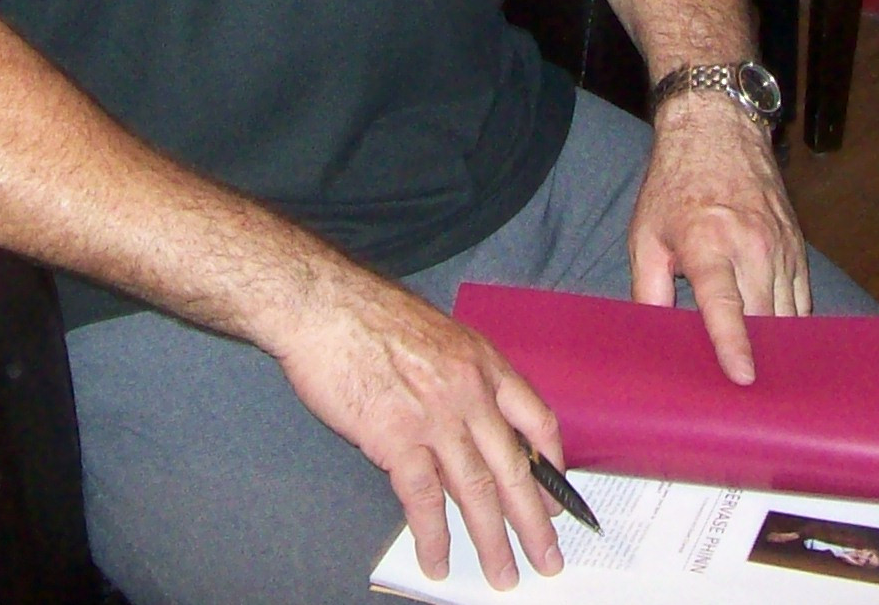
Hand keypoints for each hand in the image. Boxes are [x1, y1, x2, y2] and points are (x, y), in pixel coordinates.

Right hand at [270, 266, 568, 588]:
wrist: (321, 304)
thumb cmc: (366, 313)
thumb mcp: (435, 334)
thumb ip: (459, 376)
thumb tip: (470, 420)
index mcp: (483, 361)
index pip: (537, 418)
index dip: (552, 462)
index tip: (557, 493)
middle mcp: (469, 391)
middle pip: (515, 467)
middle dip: (535, 521)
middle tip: (548, 558)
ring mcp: (436, 416)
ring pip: (477, 490)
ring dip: (492, 540)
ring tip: (504, 574)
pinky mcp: (397, 438)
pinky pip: (424, 499)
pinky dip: (434, 536)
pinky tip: (439, 560)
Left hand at [630, 96, 811, 382]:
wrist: (718, 131)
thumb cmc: (673, 185)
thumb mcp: (645, 234)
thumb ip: (648, 289)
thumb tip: (652, 338)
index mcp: (708, 242)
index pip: (725, 304)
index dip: (734, 344)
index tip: (743, 378)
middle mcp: (751, 245)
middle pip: (763, 318)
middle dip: (758, 358)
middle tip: (744, 400)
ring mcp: (780, 246)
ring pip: (788, 314)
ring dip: (778, 347)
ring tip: (766, 382)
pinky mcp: (796, 246)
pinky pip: (801, 299)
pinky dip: (791, 324)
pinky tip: (780, 348)